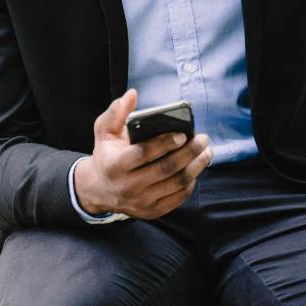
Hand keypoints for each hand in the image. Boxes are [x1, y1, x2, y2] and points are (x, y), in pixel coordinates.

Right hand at [74, 88, 211, 219]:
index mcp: (114, 165)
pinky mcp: (151, 212)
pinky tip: (196, 169)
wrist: (99, 190)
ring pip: (176, 184)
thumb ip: (116, 112)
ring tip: (206, 152)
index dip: (165, 143)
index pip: (144, 154)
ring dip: (196, 167)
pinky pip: (177, 198)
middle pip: (166, 169)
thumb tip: (132, 94)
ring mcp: (140, 202)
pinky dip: (190, 183)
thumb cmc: (106, 155)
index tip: (183, 133)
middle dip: (189, 153)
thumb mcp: (104, 132)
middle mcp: (127, 186)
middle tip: (202, 139)